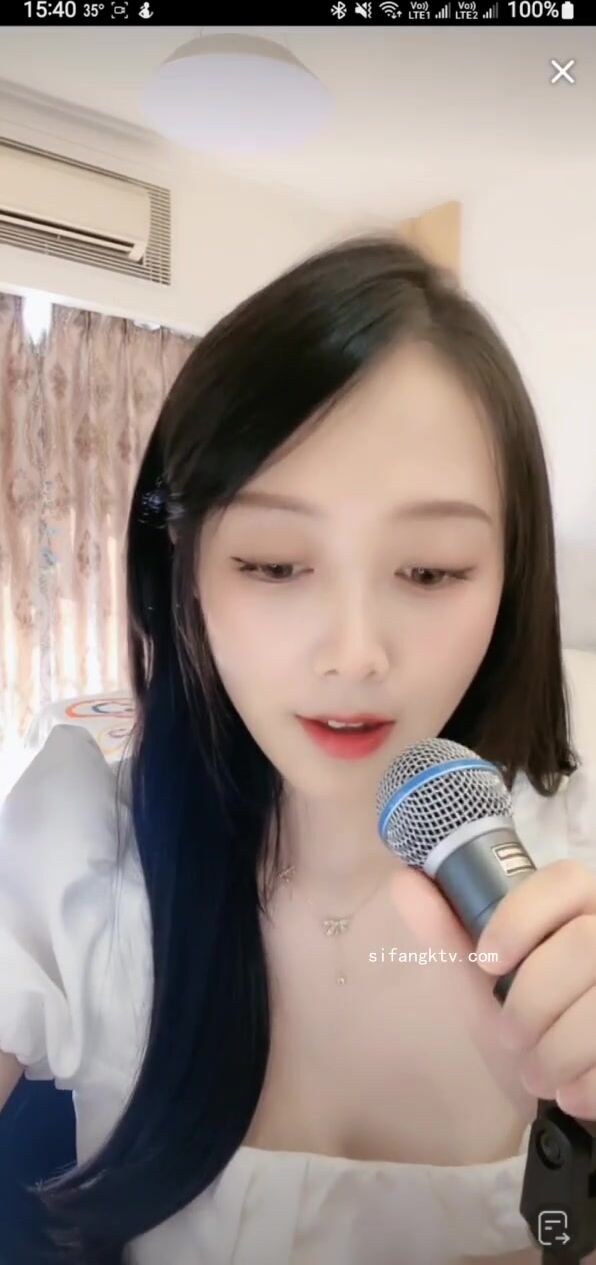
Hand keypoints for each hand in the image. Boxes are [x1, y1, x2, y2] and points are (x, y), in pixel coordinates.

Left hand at [389, 858, 595, 1119]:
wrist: (571, 1088)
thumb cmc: (530, 1021)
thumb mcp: (484, 983)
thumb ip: (448, 932)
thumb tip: (405, 881)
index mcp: (583, 907)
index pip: (566, 881)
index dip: (524, 917)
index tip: (486, 961)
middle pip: (585, 944)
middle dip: (535, 998)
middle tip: (509, 1036)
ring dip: (559, 1048)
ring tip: (537, 1074)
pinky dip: (590, 1082)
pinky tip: (573, 1094)